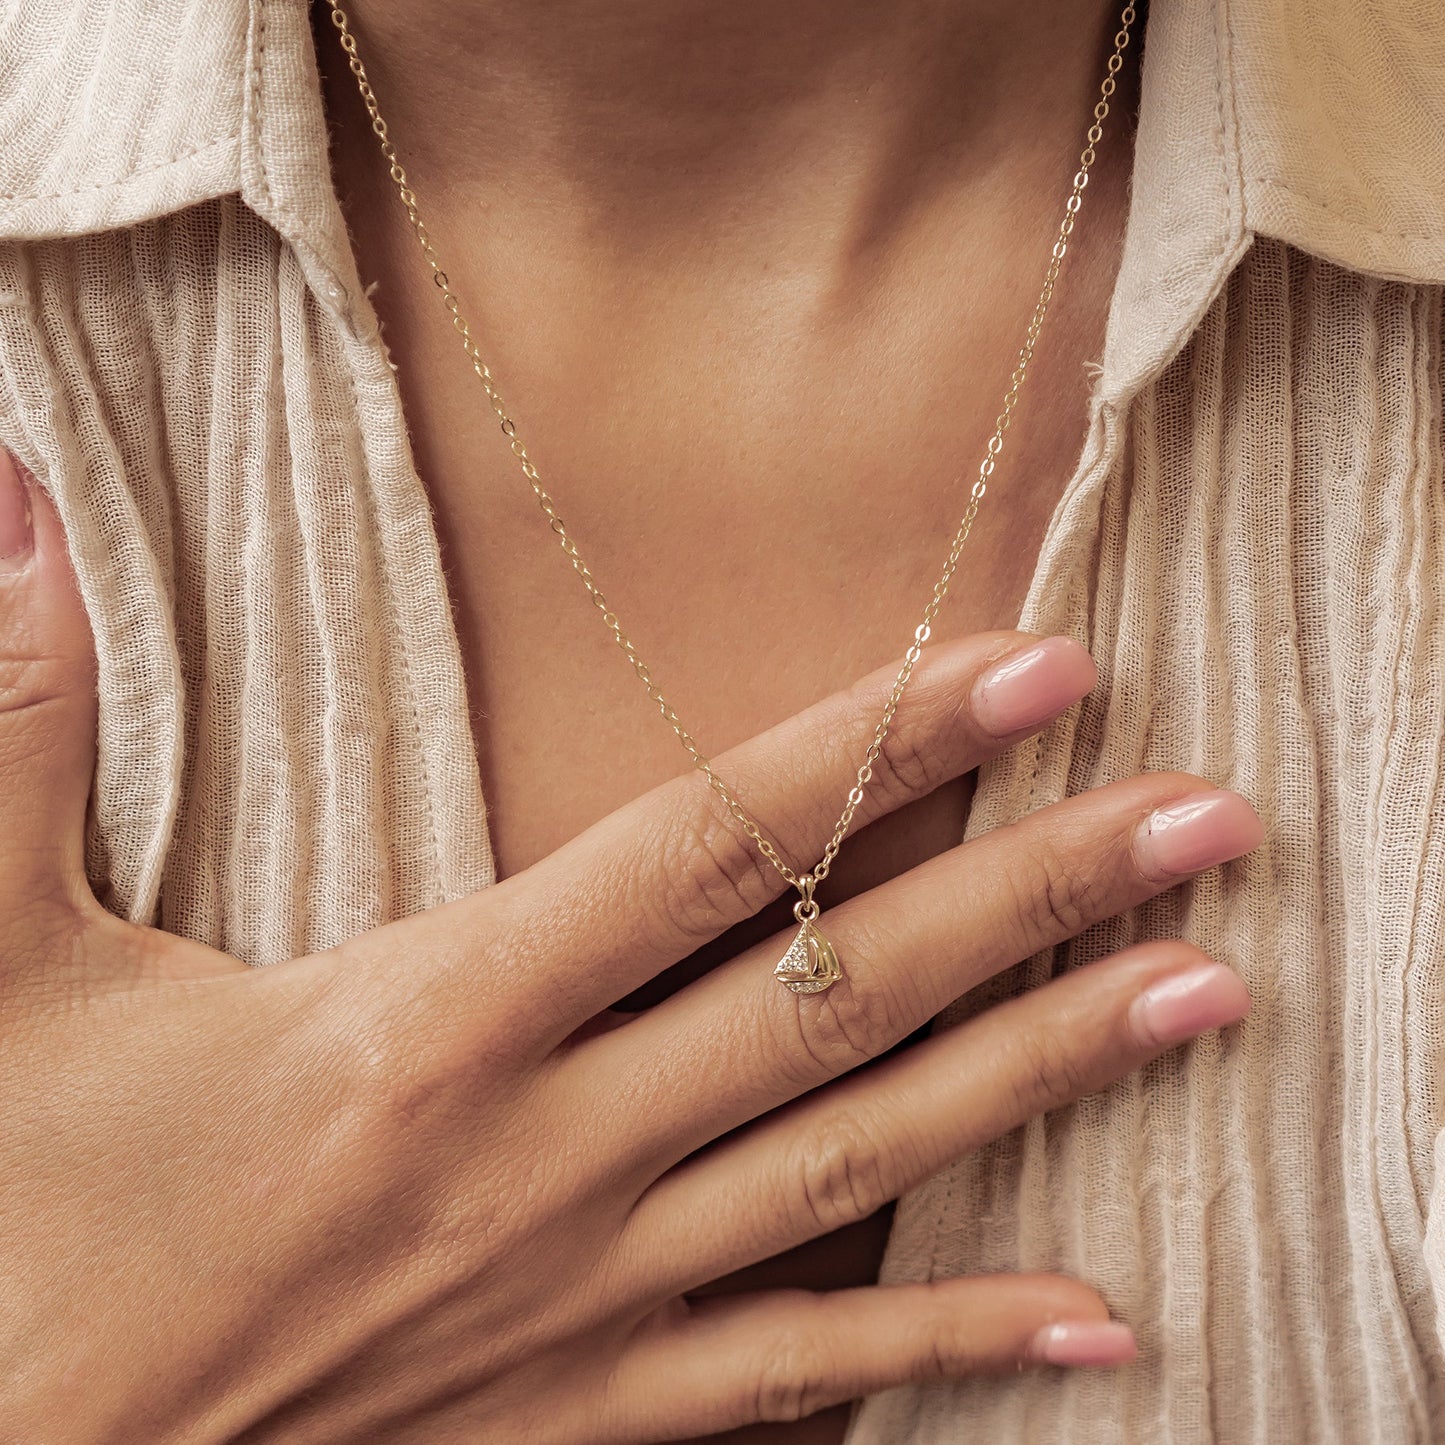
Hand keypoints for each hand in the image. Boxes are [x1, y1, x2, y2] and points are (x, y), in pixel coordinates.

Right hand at [0, 450, 1259, 1441]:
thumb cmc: (27, 1221)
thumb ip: (21, 724)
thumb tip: (11, 497)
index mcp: (424, 1024)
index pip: (704, 847)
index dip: (875, 741)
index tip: (1031, 664)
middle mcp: (550, 1156)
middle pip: (838, 992)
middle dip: (1037, 888)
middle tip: (1211, 816)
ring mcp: (597, 1301)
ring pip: (871, 1165)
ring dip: (1052, 1071)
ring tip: (1207, 991)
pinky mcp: (600, 1419)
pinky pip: (818, 1377)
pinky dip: (969, 1343)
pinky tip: (1110, 1320)